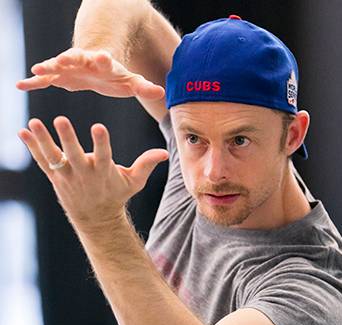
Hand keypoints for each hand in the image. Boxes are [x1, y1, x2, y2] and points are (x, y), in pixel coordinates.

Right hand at [16, 48, 164, 99]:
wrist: (98, 64)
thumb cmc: (116, 74)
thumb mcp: (131, 81)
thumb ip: (144, 87)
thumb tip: (162, 93)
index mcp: (104, 64)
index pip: (104, 59)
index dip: (102, 58)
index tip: (101, 56)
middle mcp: (85, 62)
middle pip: (77, 58)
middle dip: (70, 59)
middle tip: (62, 59)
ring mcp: (70, 68)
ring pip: (57, 66)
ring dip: (49, 67)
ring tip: (37, 70)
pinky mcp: (60, 76)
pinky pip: (45, 79)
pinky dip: (34, 82)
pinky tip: (20, 85)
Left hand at [18, 116, 168, 227]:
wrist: (96, 217)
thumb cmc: (116, 195)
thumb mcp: (134, 181)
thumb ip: (147, 164)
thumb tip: (165, 152)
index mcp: (104, 172)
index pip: (104, 156)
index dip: (101, 143)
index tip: (99, 127)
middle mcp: (84, 174)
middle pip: (74, 155)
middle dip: (68, 138)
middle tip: (61, 120)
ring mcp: (67, 176)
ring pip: (53, 157)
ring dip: (43, 140)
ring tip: (33, 123)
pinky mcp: (56, 177)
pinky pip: (42, 161)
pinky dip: (32, 148)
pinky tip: (22, 132)